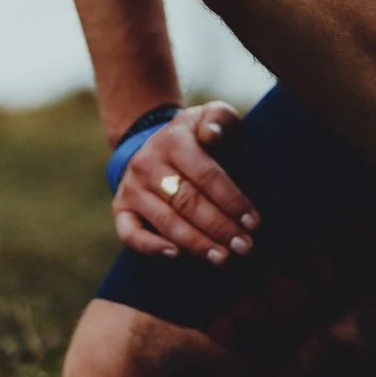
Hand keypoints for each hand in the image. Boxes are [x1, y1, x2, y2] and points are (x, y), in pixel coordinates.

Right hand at [112, 103, 260, 265]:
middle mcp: (148, 163)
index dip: (231, 200)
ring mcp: (132, 187)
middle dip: (219, 227)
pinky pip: (130, 233)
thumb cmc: (200, 135)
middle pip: (187, 201)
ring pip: (165, 220)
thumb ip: (219, 120)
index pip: (206, 175)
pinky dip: (150, 247)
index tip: (254, 222)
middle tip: (244, 247)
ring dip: (195, 243)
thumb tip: (212, 135)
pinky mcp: (121, 208)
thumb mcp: (212, 117)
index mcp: (174, 140)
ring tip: (222, 258)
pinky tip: (176, 256)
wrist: (160, 142)